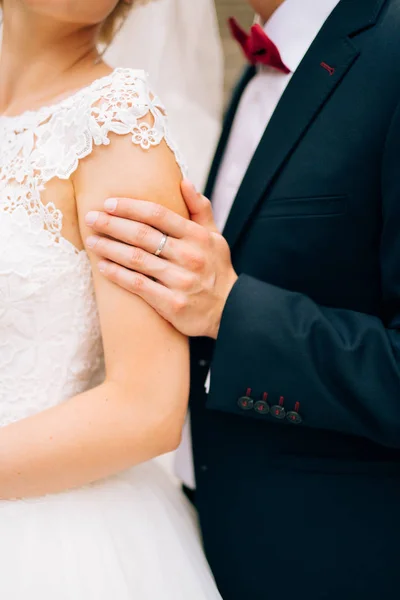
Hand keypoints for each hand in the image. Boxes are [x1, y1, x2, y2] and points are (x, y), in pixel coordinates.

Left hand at [85, 180, 237, 338]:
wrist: (230, 311)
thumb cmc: (217, 270)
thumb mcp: (215, 237)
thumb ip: (200, 209)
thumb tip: (184, 182)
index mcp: (198, 236)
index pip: (158, 214)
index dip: (130, 207)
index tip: (108, 203)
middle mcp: (190, 256)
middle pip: (142, 235)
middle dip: (112, 224)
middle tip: (91, 218)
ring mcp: (181, 281)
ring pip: (136, 259)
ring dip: (109, 248)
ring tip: (91, 241)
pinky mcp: (173, 304)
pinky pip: (138, 285)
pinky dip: (118, 274)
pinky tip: (103, 267)